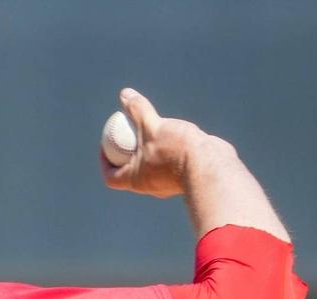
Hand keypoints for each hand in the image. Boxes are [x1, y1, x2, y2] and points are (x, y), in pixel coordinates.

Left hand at [100, 88, 230, 197]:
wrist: (212, 165)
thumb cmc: (177, 150)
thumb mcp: (152, 126)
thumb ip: (137, 110)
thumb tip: (124, 94)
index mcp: (134, 179)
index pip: (111, 177)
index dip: (104, 162)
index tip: (107, 146)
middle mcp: (149, 186)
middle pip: (130, 172)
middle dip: (126, 153)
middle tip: (128, 133)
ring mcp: (167, 183)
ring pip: (151, 167)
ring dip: (148, 151)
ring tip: (152, 131)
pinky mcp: (182, 177)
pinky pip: (169, 164)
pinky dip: (166, 152)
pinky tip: (173, 135)